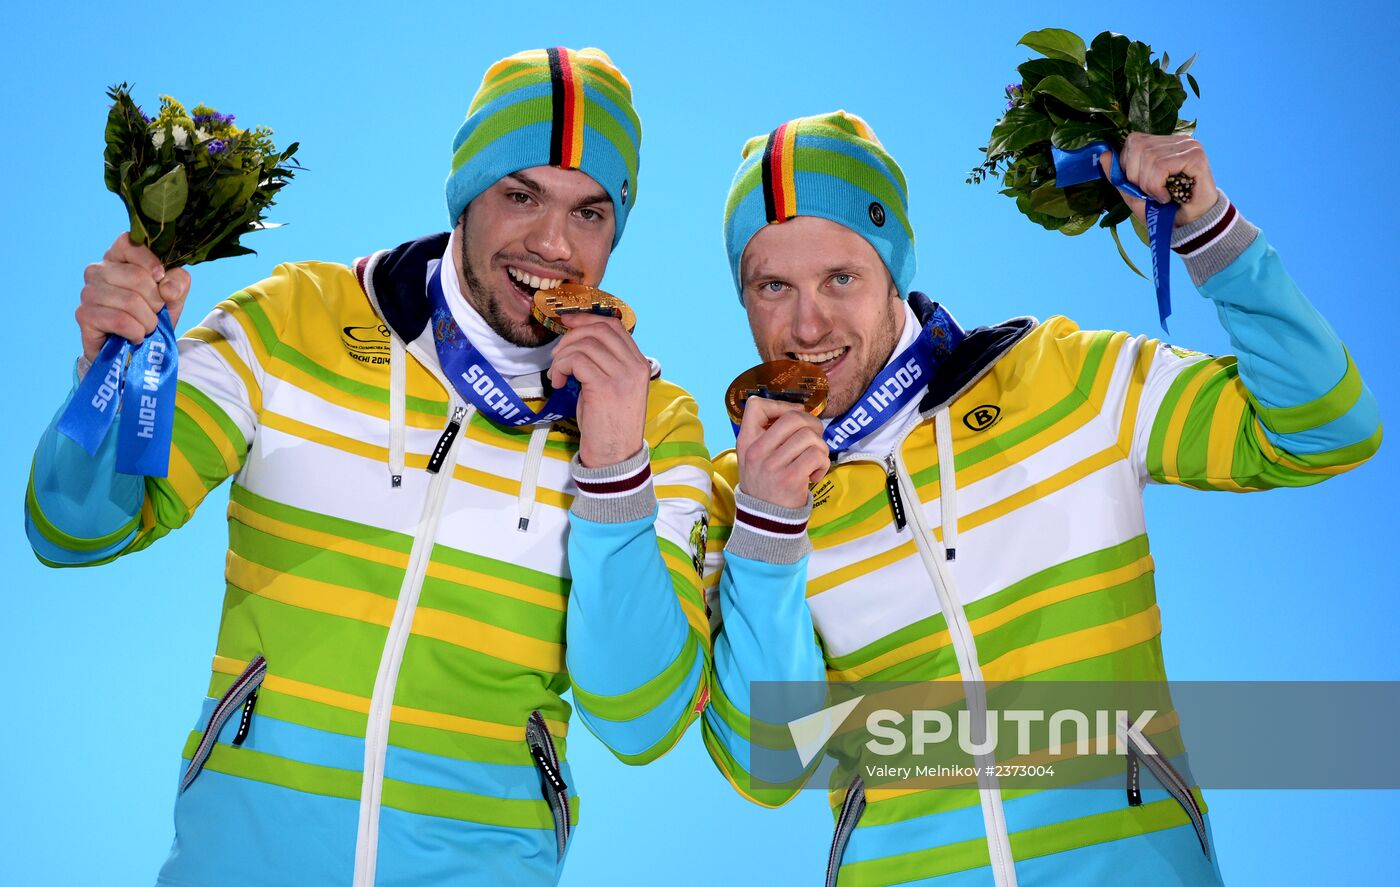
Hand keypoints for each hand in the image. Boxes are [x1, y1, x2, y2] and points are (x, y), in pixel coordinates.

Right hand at [77, 233, 191, 360]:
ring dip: (148, 321)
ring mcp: (88, 292)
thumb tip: (167, 288)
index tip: (161, 277)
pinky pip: (119, 320)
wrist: (136, 349)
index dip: (151, 262)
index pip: (130, 243)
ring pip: (130, 301)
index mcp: (118, 256)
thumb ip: (178, 281)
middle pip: (137, 277)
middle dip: (156, 301)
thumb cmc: (152, 313)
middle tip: (156, 313)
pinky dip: (136, 332)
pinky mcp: (84, 315)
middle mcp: (98, 270)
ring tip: (146, 327)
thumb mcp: (174, 294)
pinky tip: (135, 336)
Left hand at [548, 312, 649, 467]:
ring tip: (557, 374)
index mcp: (639, 364)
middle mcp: (634, 366)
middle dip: (571, 335)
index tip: (567, 323)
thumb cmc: (608, 424)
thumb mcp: (614, 387)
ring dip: (562, 356)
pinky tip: (558, 382)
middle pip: (599, 329)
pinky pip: (575, 360)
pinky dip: (560, 367)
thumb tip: (578, 340)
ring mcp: (621, 376)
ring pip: (584, 344)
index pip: (614, 326)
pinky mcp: (604, 387)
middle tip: (558, 354)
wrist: (614, 457)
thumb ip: (606, 363)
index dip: (587, 319)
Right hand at [735, 397, 829, 508]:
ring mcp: (772, 465)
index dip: (781, 405)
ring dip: (820, 448)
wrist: (766, 521)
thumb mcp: (754, 457)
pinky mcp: (790, 479)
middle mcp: (756, 451)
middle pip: (793, 417)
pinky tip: (815, 475)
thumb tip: (800, 410)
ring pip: (810, 436)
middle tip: (813, 440)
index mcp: (746, 442)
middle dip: (812, 424)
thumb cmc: (766, 484)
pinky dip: (823, 464)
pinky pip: (817, 455)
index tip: (793, 416)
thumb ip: (768, 435)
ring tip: (814, 462)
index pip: (755, 406)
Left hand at [1099, 132, 1219, 228]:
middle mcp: (1176, 140)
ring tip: (1160, 197)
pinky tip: (1167, 197)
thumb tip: (1103, 155)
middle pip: (1139, 147)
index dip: (1128, 167)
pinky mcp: (1195, 155)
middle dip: (1137, 178)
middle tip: (1151, 194)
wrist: (1190, 226)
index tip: (1141, 187)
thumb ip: (1119, 175)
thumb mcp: (1134, 194)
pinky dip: (1158, 187)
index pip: (1133, 141)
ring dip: (1148, 186)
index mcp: (1162, 144)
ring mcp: (1188, 145)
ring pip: (1149, 158)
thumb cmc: (1164, 210)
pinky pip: (1161, 166)